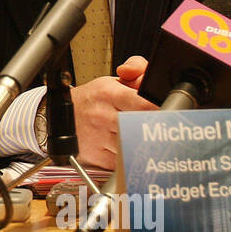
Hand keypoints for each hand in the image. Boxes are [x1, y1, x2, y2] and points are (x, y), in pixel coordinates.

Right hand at [70, 56, 157, 170]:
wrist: (59, 119)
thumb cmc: (91, 101)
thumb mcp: (111, 81)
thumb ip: (137, 70)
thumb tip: (147, 77)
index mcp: (109, 94)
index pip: (144, 103)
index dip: (162, 109)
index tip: (171, 112)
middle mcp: (103, 116)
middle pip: (143, 127)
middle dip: (155, 128)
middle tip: (163, 128)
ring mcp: (100, 139)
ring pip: (136, 146)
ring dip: (145, 144)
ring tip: (146, 138)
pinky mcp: (99, 158)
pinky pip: (126, 161)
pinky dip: (132, 156)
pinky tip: (131, 148)